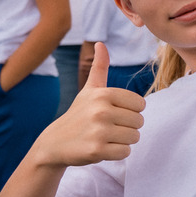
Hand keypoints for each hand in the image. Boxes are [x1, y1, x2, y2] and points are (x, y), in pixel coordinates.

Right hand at [41, 42, 145, 165]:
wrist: (55, 143)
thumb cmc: (78, 114)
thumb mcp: (88, 90)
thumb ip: (99, 67)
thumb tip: (100, 43)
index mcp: (103, 94)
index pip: (140, 104)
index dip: (130, 111)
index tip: (113, 113)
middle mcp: (101, 111)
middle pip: (139, 122)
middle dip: (127, 127)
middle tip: (108, 127)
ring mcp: (99, 131)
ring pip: (134, 137)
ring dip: (123, 140)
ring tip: (105, 137)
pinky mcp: (97, 150)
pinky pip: (125, 152)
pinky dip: (117, 153)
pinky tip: (102, 148)